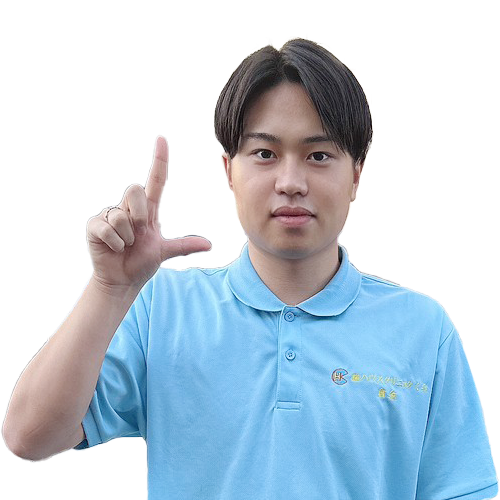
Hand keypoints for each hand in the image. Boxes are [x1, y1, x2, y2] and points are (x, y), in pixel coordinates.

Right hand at [86, 136, 211, 291]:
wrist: (122, 281)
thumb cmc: (140, 264)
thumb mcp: (163, 252)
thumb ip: (183, 246)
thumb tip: (208, 245)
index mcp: (148, 212)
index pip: (154, 181)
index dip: (159, 161)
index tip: (162, 140)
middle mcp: (129, 209)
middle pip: (135, 190)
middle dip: (140, 215)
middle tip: (139, 234)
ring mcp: (111, 216)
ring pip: (121, 214)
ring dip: (127, 236)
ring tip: (125, 245)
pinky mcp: (96, 226)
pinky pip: (106, 227)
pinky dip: (114, 242)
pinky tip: (114, 248)